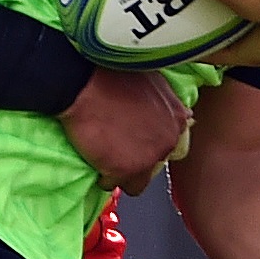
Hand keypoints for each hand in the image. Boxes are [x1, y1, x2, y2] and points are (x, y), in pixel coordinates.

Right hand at [58, 69, 190, 195]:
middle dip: (137, 157)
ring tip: (105, 156)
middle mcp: (168, 139)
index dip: (148, 142)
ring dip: (122, 171)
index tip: (134, 138)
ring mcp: (149, 156)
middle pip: (154, 163)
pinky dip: (103, 176)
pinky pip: (114, 184)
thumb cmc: (110, 74)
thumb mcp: (149, 80)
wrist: (83, 82)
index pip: (169, 143)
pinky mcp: (127, 169)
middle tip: (117, 145)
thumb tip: (169, 113)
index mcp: (176, 117)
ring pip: (138, 181)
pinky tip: (94, 160)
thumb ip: (163, 102)